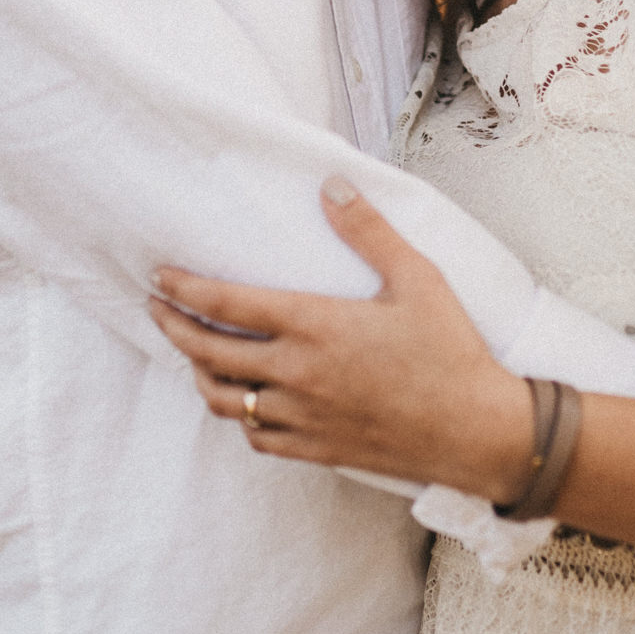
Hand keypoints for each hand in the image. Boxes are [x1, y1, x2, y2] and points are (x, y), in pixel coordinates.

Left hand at [149, 179, 531, 503]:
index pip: (225, 304)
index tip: (160, 275)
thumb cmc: (451, 352)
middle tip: (157, 307)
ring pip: (223, 400)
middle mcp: (297, 373)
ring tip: (192, 352)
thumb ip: (368, 231)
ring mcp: (303, 416)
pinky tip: (242, 401)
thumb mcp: (417, 278)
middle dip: (172, 327)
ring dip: (198, 373)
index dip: (183, 288)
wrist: (477, 431)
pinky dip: (238, 417)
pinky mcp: (316, 449)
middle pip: (207, 352)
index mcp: (315, 325)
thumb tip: (332, 185)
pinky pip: (255, 437)